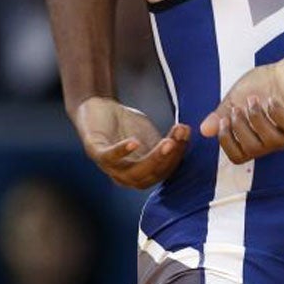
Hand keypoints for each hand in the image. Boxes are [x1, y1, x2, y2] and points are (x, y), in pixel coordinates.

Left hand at [74, 97, 189, 189]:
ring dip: (152, 159)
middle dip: (168, 159)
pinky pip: (109, 157)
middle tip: (179, 141)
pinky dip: (122, 151)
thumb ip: (167, 142)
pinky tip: (134, 142)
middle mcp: (126, 176)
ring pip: (133, 172)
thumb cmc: (126, 125)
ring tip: (167, 144)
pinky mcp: (95, 152)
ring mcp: (109, 167)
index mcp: (143, 174)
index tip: (186, 134)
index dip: (177, 154)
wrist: (98, 107)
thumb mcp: (151, 136)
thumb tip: (188, 134)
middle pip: (151, 175)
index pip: (164, 171)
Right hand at [200, 55, 283, 163]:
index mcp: (255, 138)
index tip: (223, 121)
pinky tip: (270, 100)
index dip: (227, 143)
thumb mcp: (235, 98)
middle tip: (237, 108)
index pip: (239, 157)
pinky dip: (278, 114)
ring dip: (258, 120)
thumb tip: (203, 130)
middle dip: (241, 128)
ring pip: (273, 141)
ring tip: (253, 100)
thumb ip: (221, 114)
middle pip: (254, 150)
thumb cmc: (261, 85)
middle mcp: (273, 140)